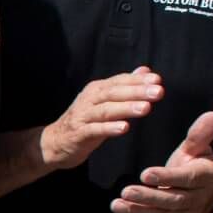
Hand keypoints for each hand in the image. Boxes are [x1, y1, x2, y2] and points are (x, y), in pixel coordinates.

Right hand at [43, 66, 162, 168]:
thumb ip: (124, 85)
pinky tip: (124, 128)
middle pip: (114, 93)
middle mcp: (89, 100)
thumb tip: (145, 71)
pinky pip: (95, 130)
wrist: (55, 142)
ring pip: (106, 110)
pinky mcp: (79, 134)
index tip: (157, 80)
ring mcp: (83, 116)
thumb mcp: (103, 100)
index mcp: (96, 90)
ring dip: (126, 108)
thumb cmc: (84, 120)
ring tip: (146, 108)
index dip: (137, 80)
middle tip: (158, 92)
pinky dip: (109, 128)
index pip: (119, 81)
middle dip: (137, 92)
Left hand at [112, 111, 212, 212]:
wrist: (210, 193)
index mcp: (205, 177)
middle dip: (148, 197)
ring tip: (117, 205)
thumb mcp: (198, 149)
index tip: (144, 173)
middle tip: (125, 191)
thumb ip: (199, 135)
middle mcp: (198, 199)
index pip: (186, 179)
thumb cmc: (196, 165)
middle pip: (173, 201)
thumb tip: (212, 114)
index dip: (167, 177)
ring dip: (140, 212)